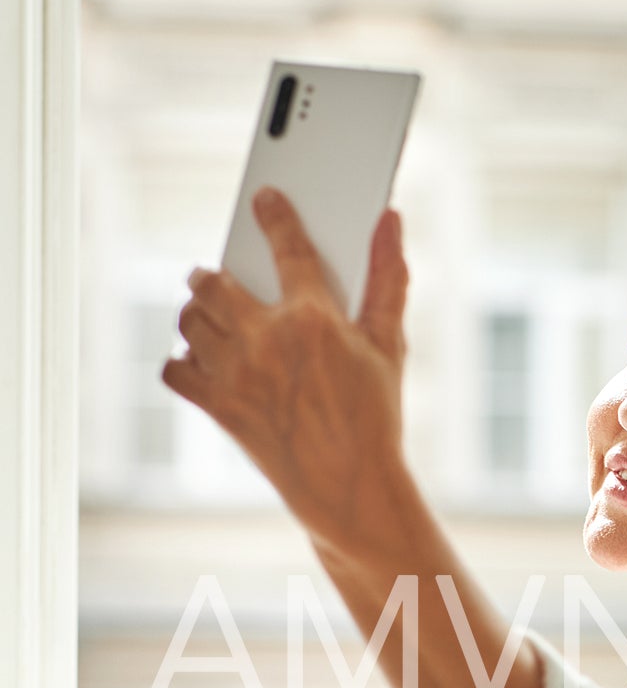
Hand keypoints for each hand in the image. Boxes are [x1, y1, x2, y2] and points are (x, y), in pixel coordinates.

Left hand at [164, 188, 418, 558]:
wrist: (350, 487)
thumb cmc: (375, 417)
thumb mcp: (389, 345)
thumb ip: (388, 277)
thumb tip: (390, 220)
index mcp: (313, 319)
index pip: (287, 245)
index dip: (274, 215)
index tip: (264, 200)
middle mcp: (266, 340)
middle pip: (212, 282)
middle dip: (210, 272)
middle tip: (216, 275)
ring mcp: (236, 375)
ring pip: (189, 321)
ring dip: (195, 312)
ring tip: (210, 317)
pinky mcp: (219, 408)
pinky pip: (175, 370)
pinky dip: (182, 361)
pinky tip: (202, 360)